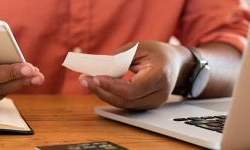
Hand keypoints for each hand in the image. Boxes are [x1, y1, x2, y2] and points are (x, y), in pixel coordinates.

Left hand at [79, 41, 193, 109]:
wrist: (175, 63)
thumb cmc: (157, 53)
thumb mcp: (138, 47)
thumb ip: (118, 58)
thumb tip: (98, 69)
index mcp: (160, 76)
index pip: (133, 89)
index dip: (112, 86)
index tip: (95, 78)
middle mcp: (158, 94)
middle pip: (125, 100)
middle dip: (101, 90)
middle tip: (84, 79)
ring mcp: (153, 102)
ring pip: (122, 104)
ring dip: (102, 93)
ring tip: (86, 81)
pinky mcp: (146, 105)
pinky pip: (124, 103)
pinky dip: (109, 94)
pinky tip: (97, 86)